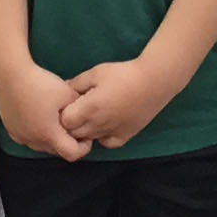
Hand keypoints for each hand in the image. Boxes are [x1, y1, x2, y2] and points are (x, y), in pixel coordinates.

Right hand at [0, 58, 91, 161]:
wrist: (11, 73)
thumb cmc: (39, 83)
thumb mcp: (68, 93)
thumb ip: (80, 108)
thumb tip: (86, 114)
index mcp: (49, 134)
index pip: (72, 154)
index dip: (84, 147)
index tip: (85, 134)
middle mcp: (33, 140)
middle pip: (56, 150)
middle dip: (67, 140)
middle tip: (72, 123)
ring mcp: (20, 135)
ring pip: (41, 145)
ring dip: (50, 137)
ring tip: (54, 118)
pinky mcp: (10, 128)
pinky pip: (27, 138)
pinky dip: (35, 132)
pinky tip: (37, 116)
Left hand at [56, 56, 174, 152]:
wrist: (153, 82)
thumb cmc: (122, 74)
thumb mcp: (95, 73)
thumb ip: (76, 83)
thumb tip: (64, 90)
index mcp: (89, 109)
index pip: (64, 122)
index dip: (63, 112)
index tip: (68, 103)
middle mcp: (98, 125)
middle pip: (74, 134)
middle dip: (71, 123)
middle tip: (77, 109)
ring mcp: (111, 133)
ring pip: (89, 140)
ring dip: (85, 131)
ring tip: (91, 115)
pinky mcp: (125, 136)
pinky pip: (107, 143)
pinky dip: (102, 137)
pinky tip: (105, 124)